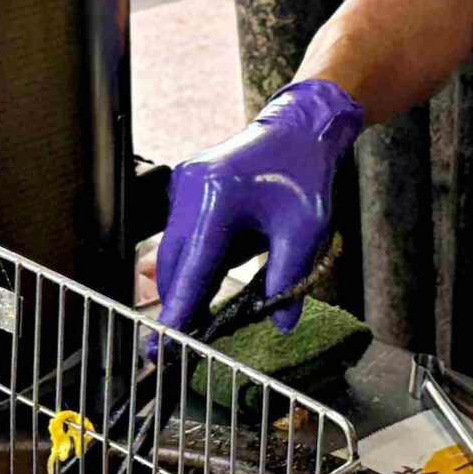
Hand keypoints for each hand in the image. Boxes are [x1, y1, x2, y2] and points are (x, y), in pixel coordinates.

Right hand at [155, 80, 361, 333]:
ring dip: (186, 280)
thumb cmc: (303, 177)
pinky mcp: (182, 186)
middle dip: (178, 301)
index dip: (180, 308)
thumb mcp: (306, 231)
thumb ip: (289, 278)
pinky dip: (192, 259)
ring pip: (172, 250)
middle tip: (184, 340)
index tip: (166, 341)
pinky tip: (215, 270)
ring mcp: (181, 185)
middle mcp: (190, 189)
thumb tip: (281, 322)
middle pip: (174, 263)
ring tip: (203, 312)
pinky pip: (179, 234)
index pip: (194, 266)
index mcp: (218, 198)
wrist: (297, 132)